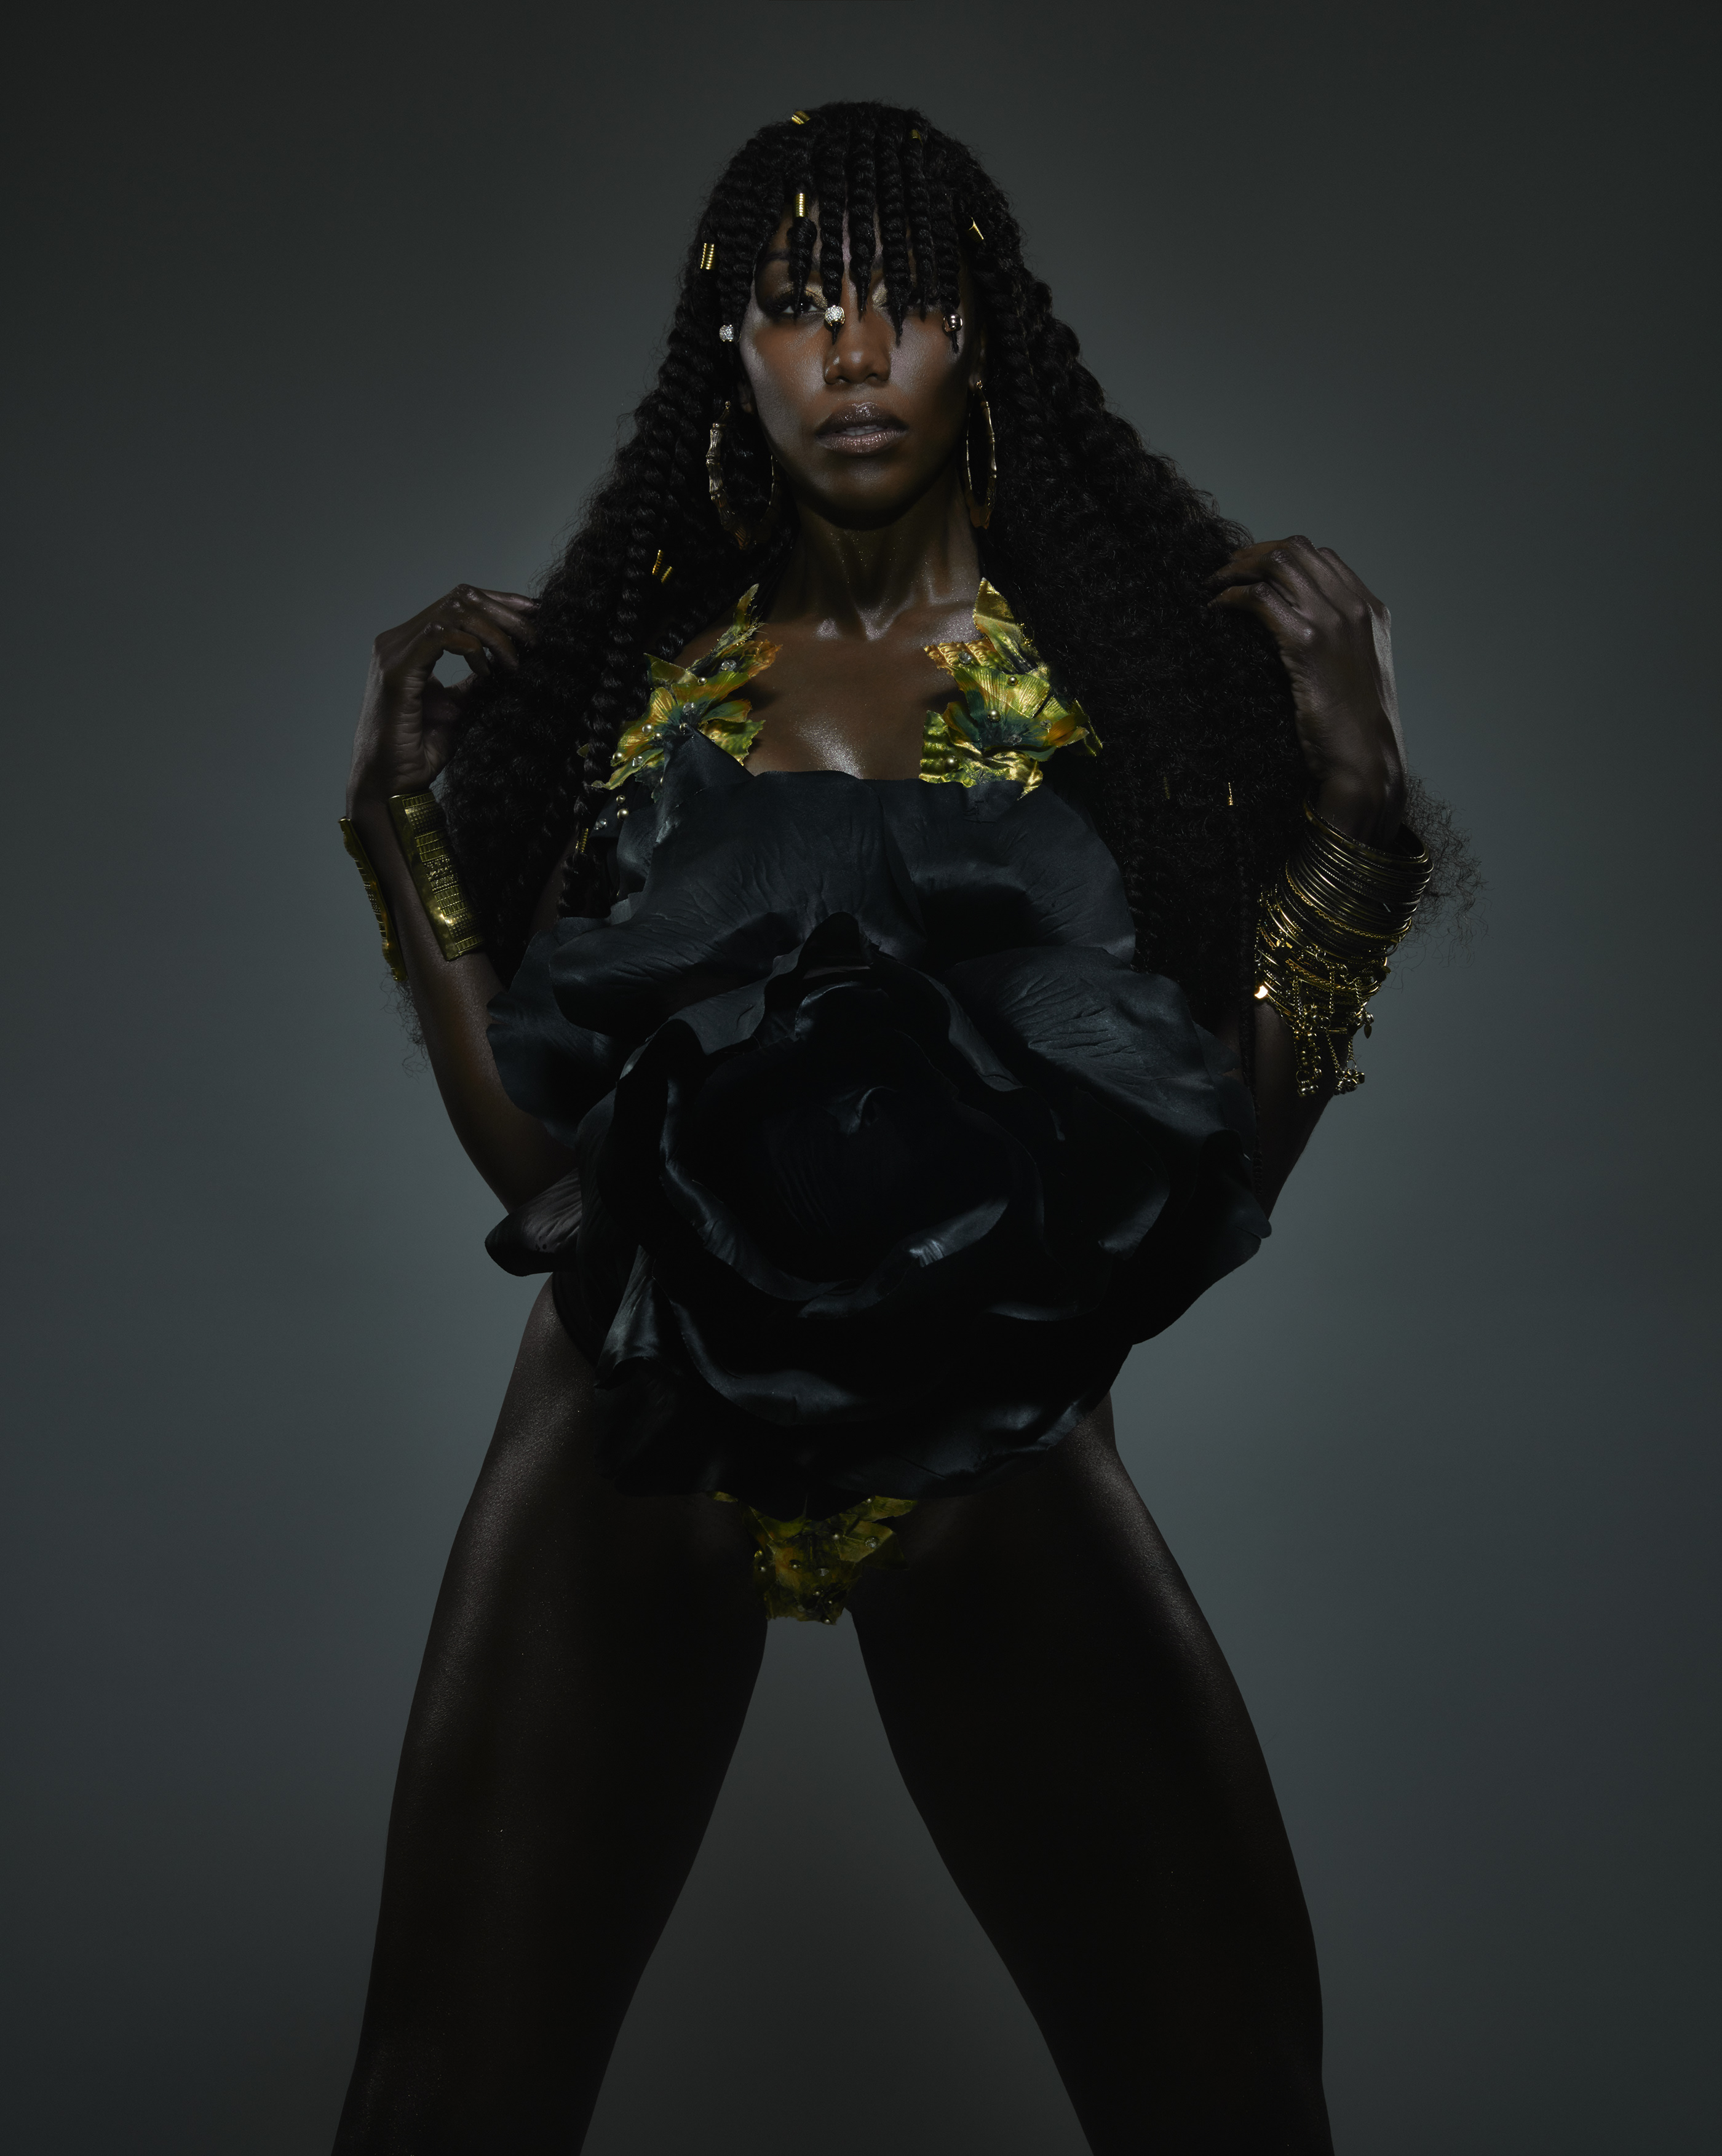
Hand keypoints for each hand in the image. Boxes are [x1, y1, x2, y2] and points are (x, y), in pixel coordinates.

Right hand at [346, 586, 536, 813]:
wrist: (390, 784)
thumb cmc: (418, 751)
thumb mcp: (459, 708)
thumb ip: (476, 680)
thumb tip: (508, 662)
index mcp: (409, 644)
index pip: (458, 603)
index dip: (500, 603)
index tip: (534, 616)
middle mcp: (398, 641)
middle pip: (460, 599)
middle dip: (505, 613)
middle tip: (534, 639)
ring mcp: (393, 652)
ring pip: (455, 612)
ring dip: (494, 632)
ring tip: (514, 661)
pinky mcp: (397, 671)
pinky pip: (440, 636)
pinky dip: (472, 646)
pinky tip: (486, 670)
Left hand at [1208, 537, 1405, 843]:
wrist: (1366, 760)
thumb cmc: (1355, 730)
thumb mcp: (1354, 675)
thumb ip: (1337, 646)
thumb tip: (1296, 635)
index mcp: (1371, 611)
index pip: (1322, 557)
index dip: (1281, 555)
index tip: (1253, 571)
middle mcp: (1354, 607)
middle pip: (1297, 550)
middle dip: (1254, 554)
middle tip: (1226, 572)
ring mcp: (1332, 620)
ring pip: (1277, 563)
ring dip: (1237, 569)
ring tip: (1214, 584)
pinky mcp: (1305, 641)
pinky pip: (1260, 597)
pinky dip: (1232, 595)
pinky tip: (1216, 607)